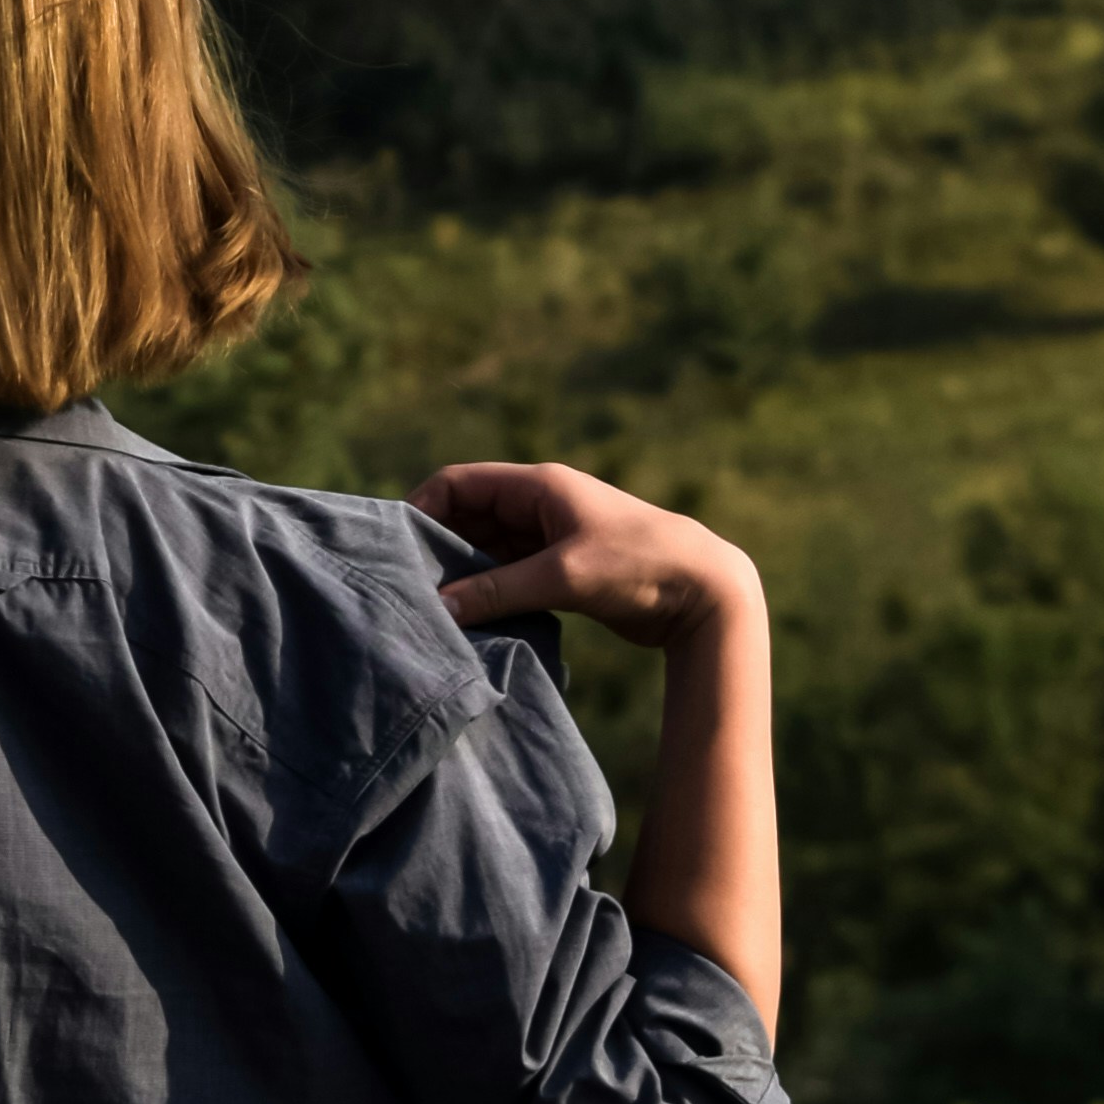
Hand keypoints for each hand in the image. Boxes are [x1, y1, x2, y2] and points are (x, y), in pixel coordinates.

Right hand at [413, 453, 764, 660]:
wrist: (706, 591)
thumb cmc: (638, 567)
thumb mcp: (564, 577)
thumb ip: (498, 590)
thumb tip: (439, 606)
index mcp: (538, 486)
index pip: (459, 484)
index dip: (423, 510)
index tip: (398, 548)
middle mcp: (540, 504)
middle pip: (469, 517)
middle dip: (440, 548)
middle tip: (412, 586)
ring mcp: (552, 537)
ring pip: (489, 549)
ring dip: (466, 575)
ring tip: (438, 608)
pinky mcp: (564, 569)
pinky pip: (510, 573)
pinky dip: (491, 591)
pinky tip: (475, 618)